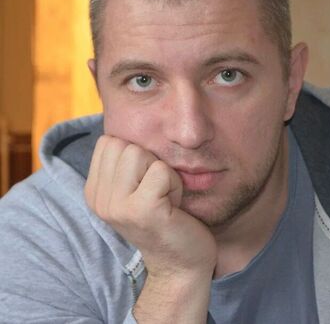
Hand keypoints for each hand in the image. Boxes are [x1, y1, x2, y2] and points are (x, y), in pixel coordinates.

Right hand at [84, 135, 216, 278]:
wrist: (180, 263)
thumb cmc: (164, 217)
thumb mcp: (134, 188)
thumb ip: (123, 163)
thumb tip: (125, 122)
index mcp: (94, 191)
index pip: (108, 141)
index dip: (135, 156)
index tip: (144, 184)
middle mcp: (98, 199)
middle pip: (123, 144)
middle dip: (148, 162)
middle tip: (156, 192)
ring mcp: (117, 206)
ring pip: (140, 153)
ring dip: (162, 172)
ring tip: (163, 198)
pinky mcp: (141, 210)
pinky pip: (161, 170)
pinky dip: (174, 184)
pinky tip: (173, 206)